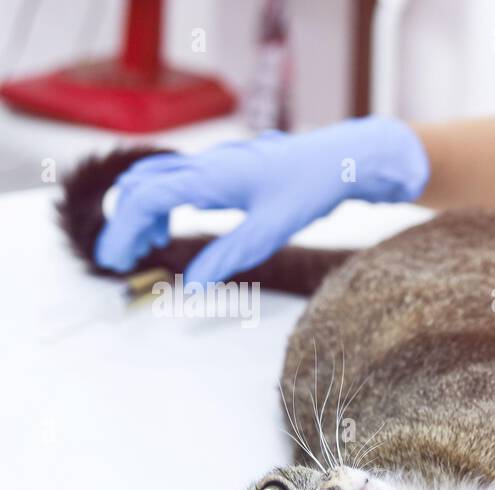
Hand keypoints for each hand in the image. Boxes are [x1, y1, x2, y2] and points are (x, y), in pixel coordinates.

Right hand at [94, 115, 428, 284]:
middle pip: (141, 186)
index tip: (113, 262)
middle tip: (120, 261)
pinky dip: (165, 201)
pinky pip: (180, 178)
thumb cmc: (310, 190)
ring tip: (147, 247)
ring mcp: (215, 161)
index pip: (145, 199)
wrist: (342, 159)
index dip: (123, 231)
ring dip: (143, 211)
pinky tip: (175, 224)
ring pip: (158, 179)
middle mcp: (205, 163)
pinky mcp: (227, 166)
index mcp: (209, 176)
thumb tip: (192, 286)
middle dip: (124, 223)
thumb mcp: (269, 232)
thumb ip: (228, 258)